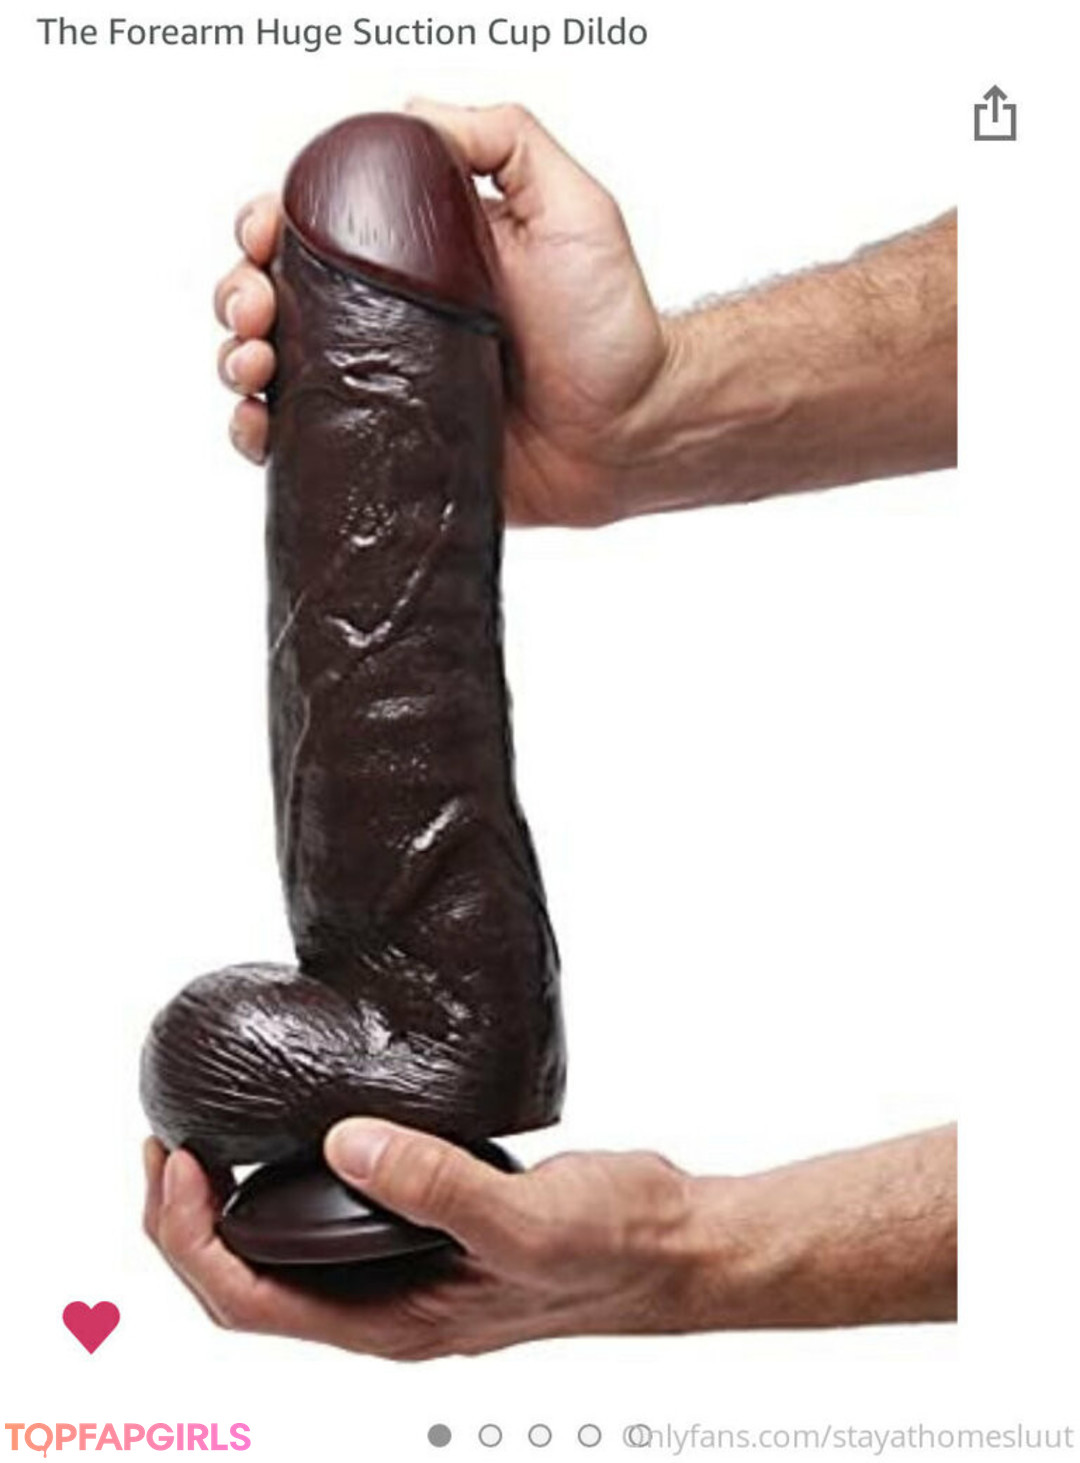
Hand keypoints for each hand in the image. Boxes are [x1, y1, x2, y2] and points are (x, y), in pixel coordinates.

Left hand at [143, 1121, 700, 1358]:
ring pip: (282, 1258)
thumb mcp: (525, 1220)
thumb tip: (345, 1147)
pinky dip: (288, 1186)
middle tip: (165, 1144)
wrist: (674, 1243)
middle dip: (185, 1224)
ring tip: (204, 1143)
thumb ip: (434, 1186)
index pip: (247, 1302)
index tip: (178, 1163)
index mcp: (391, 1324)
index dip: (191, 1239)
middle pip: (244, 1286)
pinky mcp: (427, 1231)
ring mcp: (403, 1272)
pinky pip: (331, 1221)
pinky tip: (298, 1138)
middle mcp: (384, 1306)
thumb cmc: (614, 1249)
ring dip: (226, 1208)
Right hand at [214, 101, 668, 526]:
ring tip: (252, 368)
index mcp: (413, 260)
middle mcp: (387, 323)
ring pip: (277, 373)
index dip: (270, 226)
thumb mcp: (572, 207)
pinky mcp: (389, 455)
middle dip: (239, 295)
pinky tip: (259, 431)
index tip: (265, 234)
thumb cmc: (611, 325)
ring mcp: (383, 392)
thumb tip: (408, 108)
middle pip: (278, 299)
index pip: (316, 230)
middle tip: (254, 312)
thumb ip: (505, 140)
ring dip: (237, 362)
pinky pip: (307, 449)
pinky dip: (262, 439)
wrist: (634, 434)